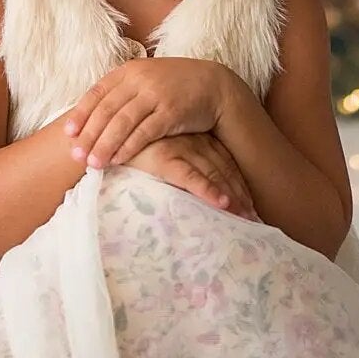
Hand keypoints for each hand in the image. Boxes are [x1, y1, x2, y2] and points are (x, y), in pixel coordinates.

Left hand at [63, 58, 233, 171]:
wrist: (213, 85)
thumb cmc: (174, 86)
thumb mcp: (145, 80)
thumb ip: (122, 92)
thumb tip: (92, 114)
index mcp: (129, 71)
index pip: (97, 93)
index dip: (81, 114)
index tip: (67, 133)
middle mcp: (139, 80)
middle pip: (106, 110)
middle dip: (89, 135)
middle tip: (75, 156)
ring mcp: (155, 94)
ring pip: (122, 123)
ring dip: (104, 145)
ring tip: (92, 164)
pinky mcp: (171, 111)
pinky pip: (145, 132)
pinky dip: (129, 147)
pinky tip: (118, 160)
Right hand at [120, 132, 261, 220]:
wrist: (103, 138)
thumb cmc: (132, 147)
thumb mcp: (163, 150)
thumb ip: (183, 159)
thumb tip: (204, 184)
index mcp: (195, 137)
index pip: (226, 163)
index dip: (241, 185)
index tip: (253, 207)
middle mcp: (192, 140)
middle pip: (225, 170)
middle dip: (241, 196)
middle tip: (255, 220)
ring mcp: (178, 148)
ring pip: (214, 174)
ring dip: (232, 197)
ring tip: (245, 219)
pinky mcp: (162, 158)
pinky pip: (191, 177)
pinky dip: (208, 190)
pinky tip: (222, 204)